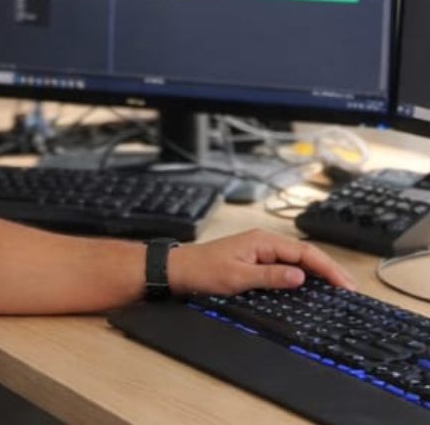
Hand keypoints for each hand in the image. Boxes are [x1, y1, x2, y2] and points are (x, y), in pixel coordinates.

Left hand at [166, 229, 355, 297]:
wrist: (179, 269)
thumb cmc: (204, 270)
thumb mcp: (238, 276)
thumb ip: (270, 275)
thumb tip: (300, 276)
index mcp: (261, 241)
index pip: (303, 252)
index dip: (327, 268)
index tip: (345, 284)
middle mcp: (263, 242)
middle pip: (304, 254)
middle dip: (328, 269)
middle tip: (349, 288)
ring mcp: (259, 250)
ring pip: (297, 259)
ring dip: (318, 272)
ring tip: (338, 288)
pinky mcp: (255, 260)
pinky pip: (285, 265)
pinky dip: (302, 274)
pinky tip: (311, 285)